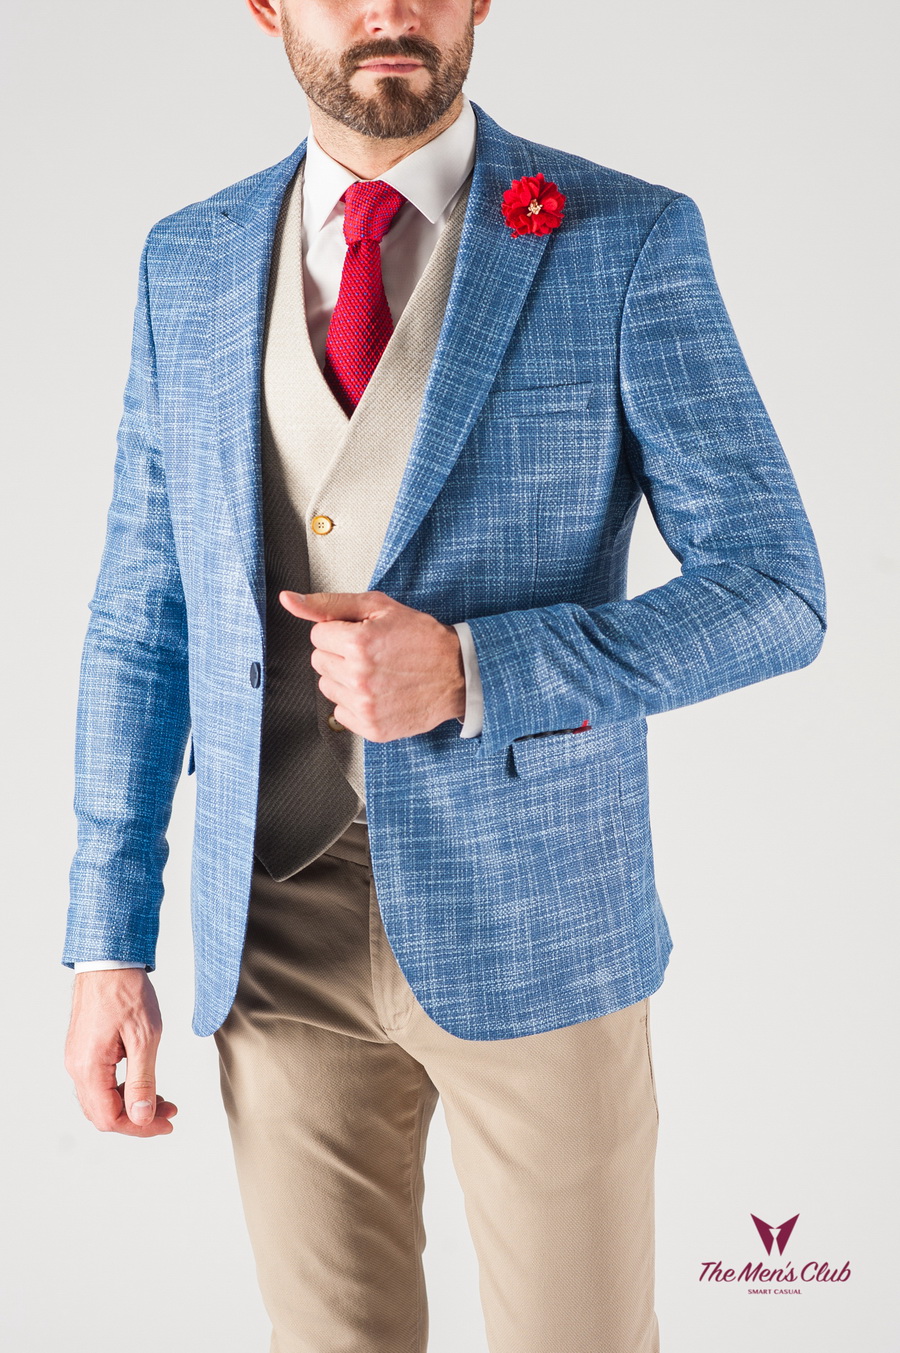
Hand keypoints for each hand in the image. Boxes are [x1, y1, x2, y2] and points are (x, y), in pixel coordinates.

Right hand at [64, 969, 177, 1136]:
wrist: (109, 961)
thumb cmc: (126, 992)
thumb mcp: (145, 1038)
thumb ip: (142, 1081)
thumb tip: (143, 1116)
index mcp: (89, 1068)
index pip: (110, 1117)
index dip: (140, 1126)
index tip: (166, 1122)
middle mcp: (77, 1067)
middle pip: (103, 1114)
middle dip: (138, 1118)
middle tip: (168, 1112)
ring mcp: (78, 1059)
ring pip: (101, 1100)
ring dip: (131, 1104)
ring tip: (161, 1098)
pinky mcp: (84, 1050)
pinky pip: (99, 1083)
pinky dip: (121, 1089)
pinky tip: (142, 1082)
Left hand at [280, 590, 465, 740]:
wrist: (457, 673)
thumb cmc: (421, 637)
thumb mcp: (378, 607)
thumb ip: (328, 604)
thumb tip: (289, 600)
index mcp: (358, 643)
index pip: (317, 636)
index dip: (339, 632)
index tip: (362, 635)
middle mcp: (358, 677)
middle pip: (319, 662)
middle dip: (340, 654)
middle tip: (371, 653)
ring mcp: (365, 705)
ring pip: (327, 688)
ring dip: (345, 680)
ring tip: (376, 673)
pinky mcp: (372, 728)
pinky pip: (340, 713)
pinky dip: (355, 704)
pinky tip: (378, 693)